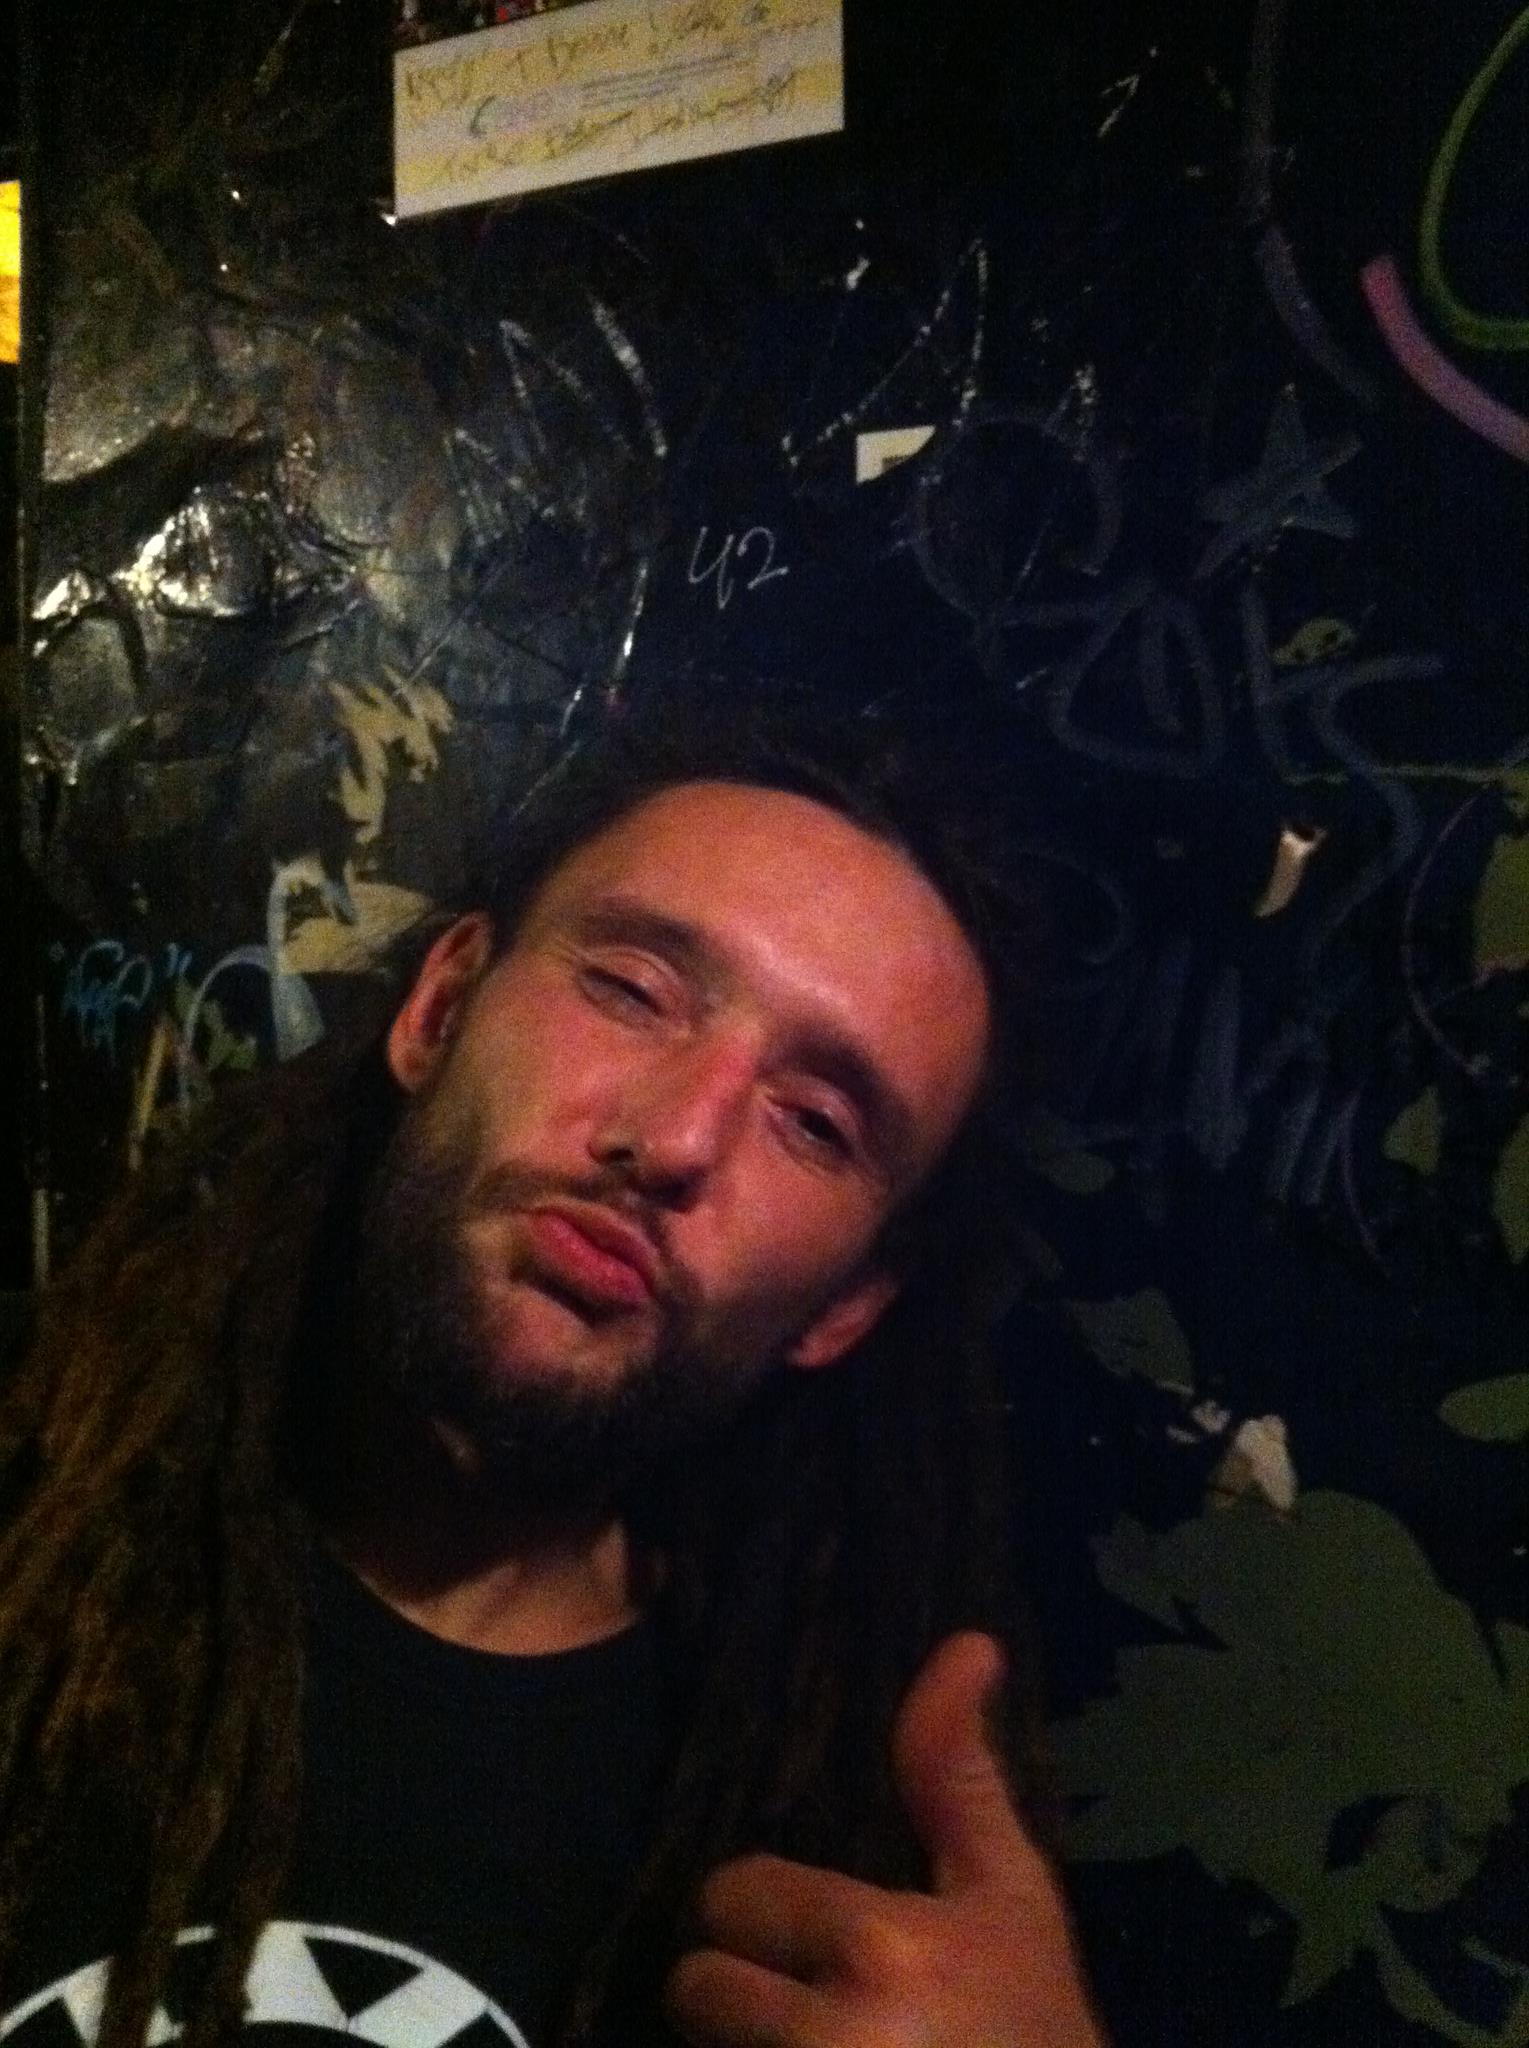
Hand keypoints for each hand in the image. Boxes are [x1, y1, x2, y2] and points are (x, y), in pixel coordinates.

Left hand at [664, 1631, 1107, 2047]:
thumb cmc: (1039, 2029)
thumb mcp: (1012, 1898)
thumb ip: (958, 1778)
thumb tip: (967, 1642)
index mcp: (880, 1947)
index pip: (734, 1896)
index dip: (763, 1918)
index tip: (810, 1943)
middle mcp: (830, 2038)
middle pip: (696, 1989)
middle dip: (736, 1998)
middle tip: (802, 2014)